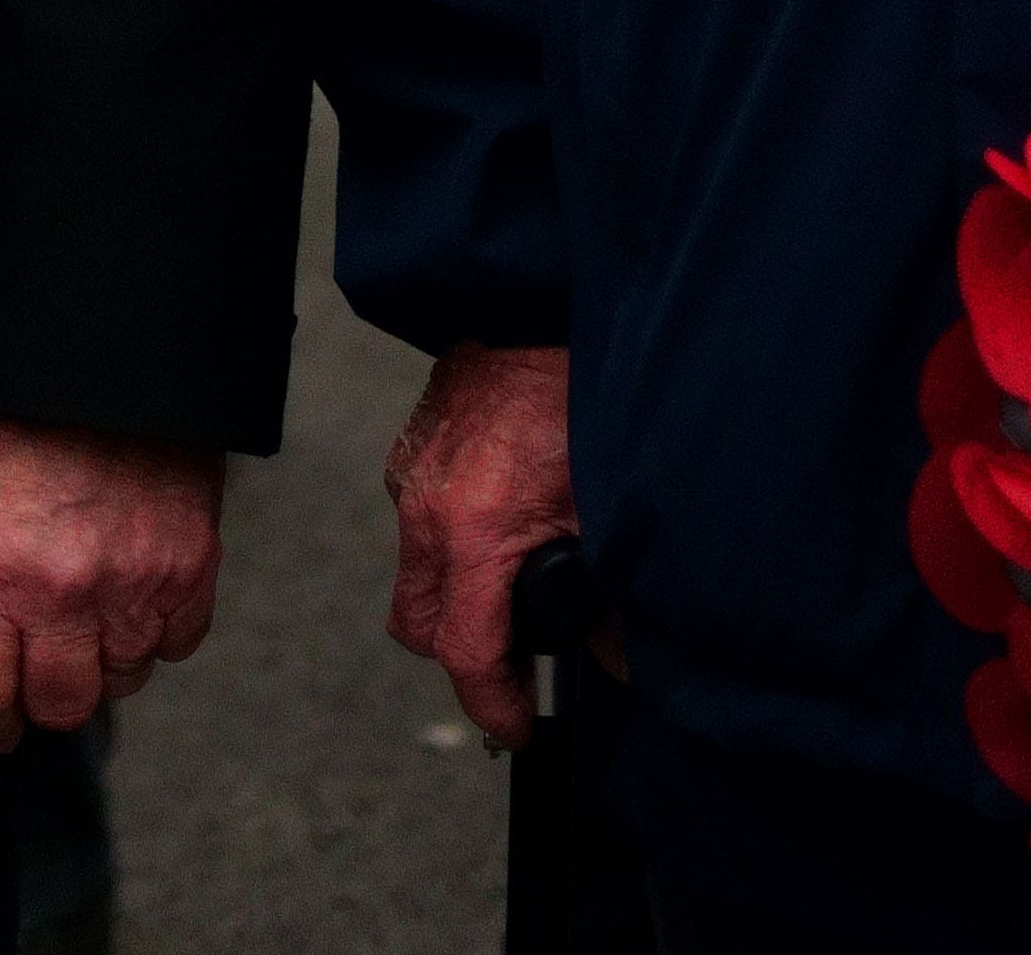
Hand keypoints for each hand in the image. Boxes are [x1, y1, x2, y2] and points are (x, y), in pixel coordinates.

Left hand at [0, 415, 223, 750]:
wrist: (107, 362)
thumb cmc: (22, 425)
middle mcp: (63, 592)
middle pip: (59, 705)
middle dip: (44, 700)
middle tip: (40, 677)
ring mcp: (134, 584)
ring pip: (122, 681)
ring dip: (103, 664)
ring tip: (90, 622)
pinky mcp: (191, 569)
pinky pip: (177, 645)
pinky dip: (158, 635)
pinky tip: (136, 601)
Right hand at [385, 341, 577, 748]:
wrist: (532, 305)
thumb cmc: (575, 392)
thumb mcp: (609, 506)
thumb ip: (616, 595)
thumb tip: (622, 657)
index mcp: (474, 530)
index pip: (464, 652)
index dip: (493, 704)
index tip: (517, 726)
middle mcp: (425, 510)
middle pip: (419, 628)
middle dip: (463, 654)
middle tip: (518, 660)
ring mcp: (408, 479)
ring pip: (416, 575)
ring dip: (458, 593)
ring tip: (518, 583)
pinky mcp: (408, 453)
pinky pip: (418, 522)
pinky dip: (451, 541)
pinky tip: (503, 522)